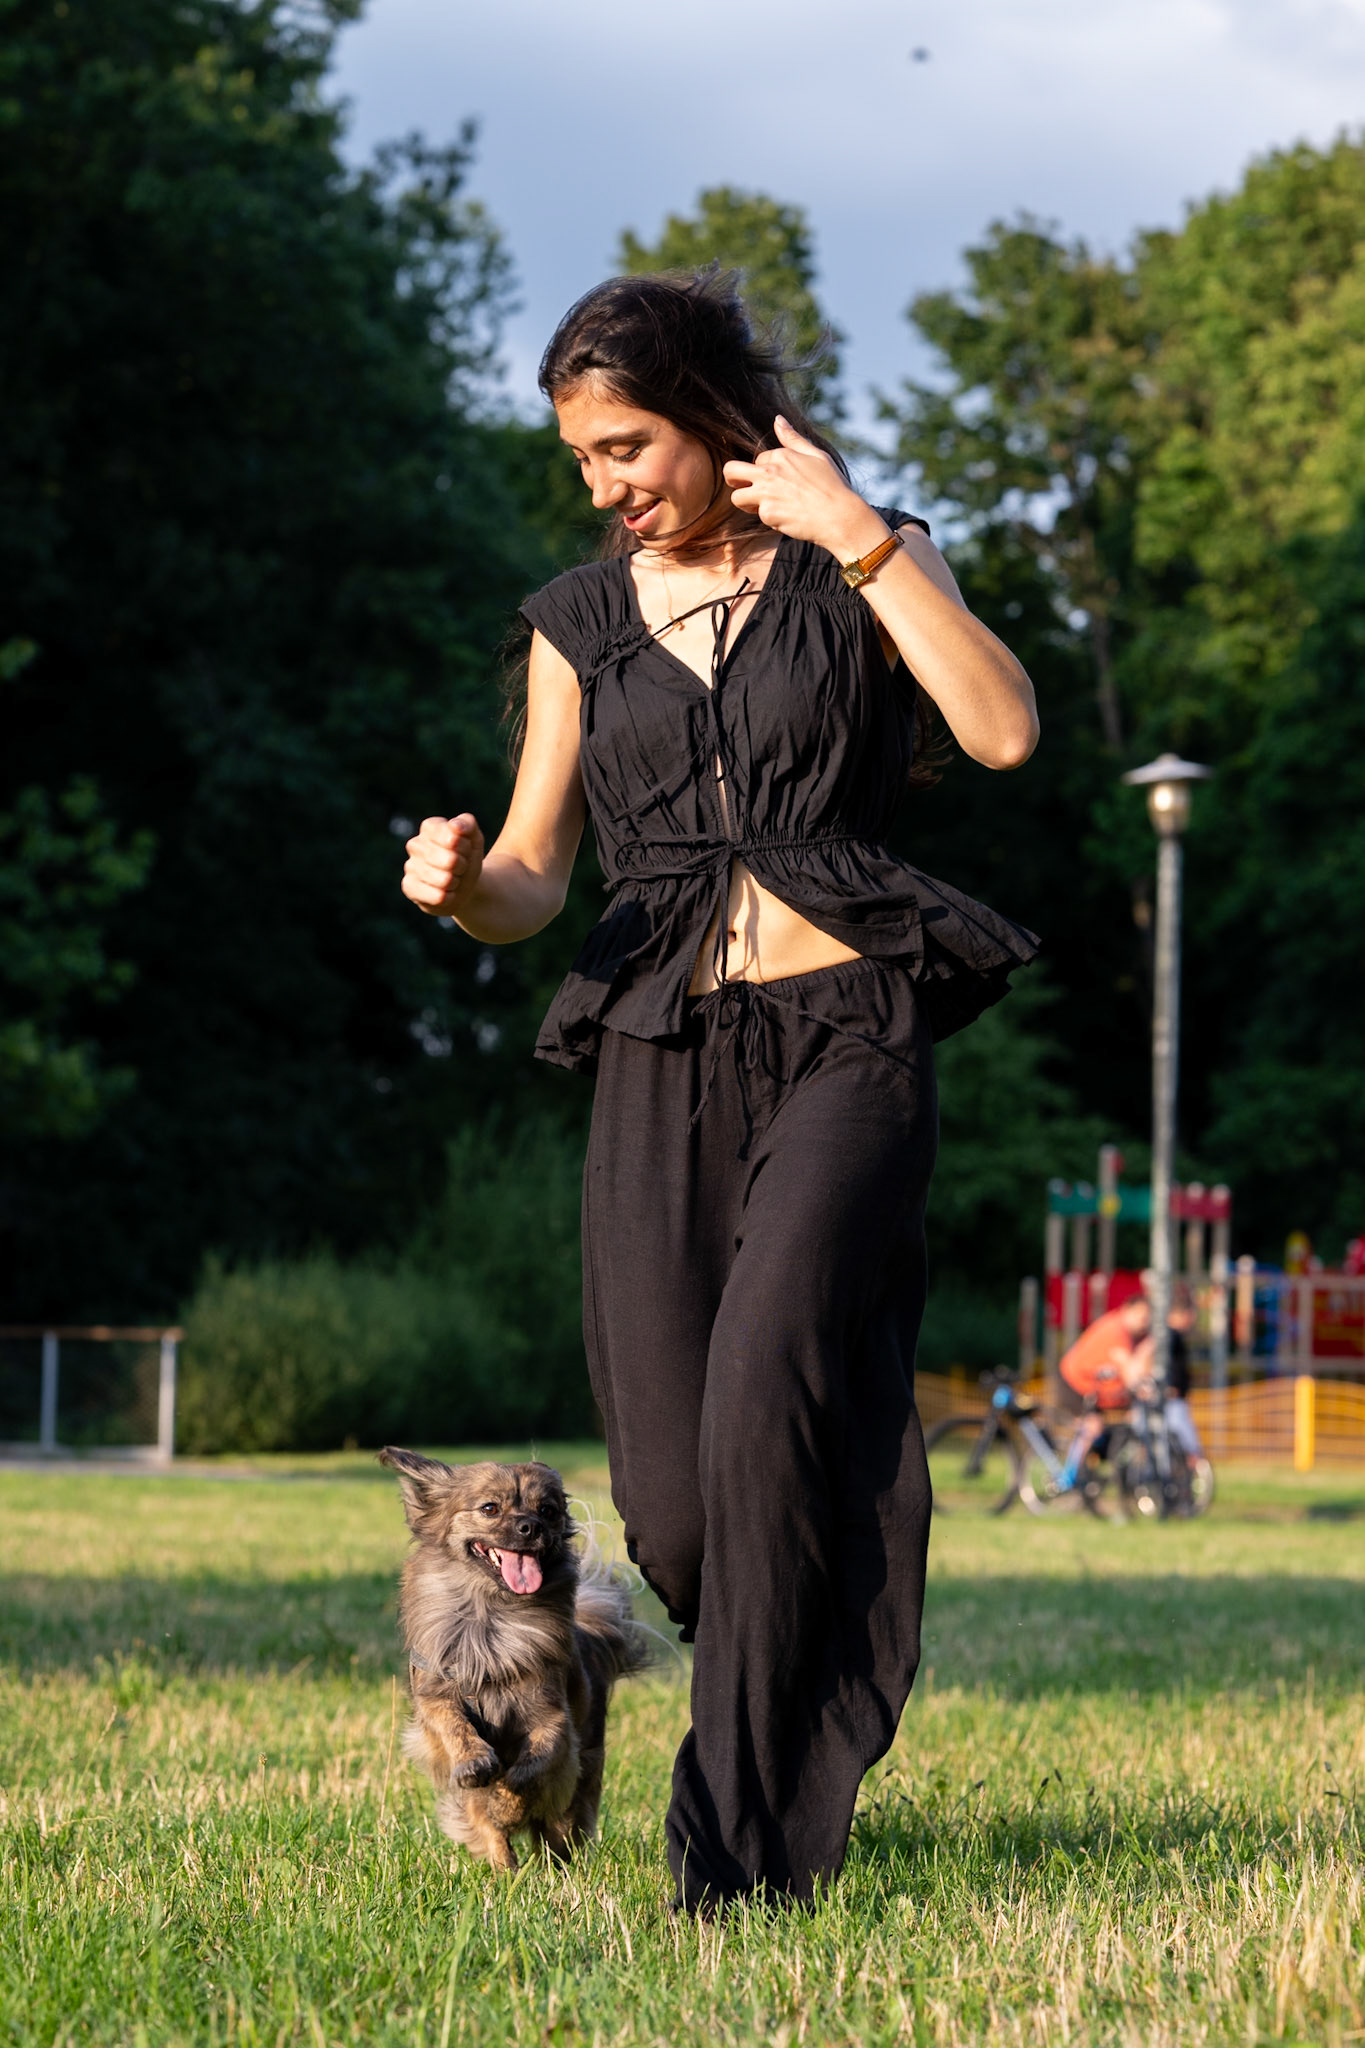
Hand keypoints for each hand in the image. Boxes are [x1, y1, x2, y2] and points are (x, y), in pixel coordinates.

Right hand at [402, 813, 484, 917]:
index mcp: (430, 827)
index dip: (465, 846)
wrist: (463, 886)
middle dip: (462, 866)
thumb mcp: (474, 839)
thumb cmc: (466, 858)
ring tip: (453, 879)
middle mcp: (415, 844)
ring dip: (456, 882)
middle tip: (460, 867)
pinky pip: (437, 896)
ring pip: (444, 879)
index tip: (466, 849)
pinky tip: (446, 893)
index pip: (452, 836)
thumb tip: (455, 826)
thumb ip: (468, 824)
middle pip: (450, 860)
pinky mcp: (408, 887)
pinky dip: (449, 897)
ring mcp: (410, 866)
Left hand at [722, 416, 884, 559]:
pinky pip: (758, 516)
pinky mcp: (767, 514)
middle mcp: (769, 472)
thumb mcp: (816, 455)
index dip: (764, 470)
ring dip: (747, 503)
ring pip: (737, 498)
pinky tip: (788, 518)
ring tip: (768, 507)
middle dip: (732, 479)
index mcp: (780, 455)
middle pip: (731, 471)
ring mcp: (765, 493)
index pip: (757, 460)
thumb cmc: (833, 485)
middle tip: (741, 488)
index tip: (778, 480)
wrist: (840, 516)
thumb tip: (777, 419)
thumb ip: (793, 438)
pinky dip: (770, 519)